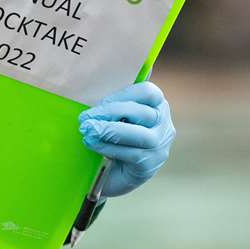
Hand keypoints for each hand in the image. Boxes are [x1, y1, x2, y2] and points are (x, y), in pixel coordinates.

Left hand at [78, 82, 175, 197]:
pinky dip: (108, 147)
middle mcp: (164, 125)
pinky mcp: (149, 165)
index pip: (148, 92)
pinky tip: (93, 144)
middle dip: (111, 113)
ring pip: (140, 135)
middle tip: (85, 118)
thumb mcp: (115, 116)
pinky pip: (131, 154)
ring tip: (88, 131)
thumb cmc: (114, 138)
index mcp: (157, 106)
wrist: (114, 174)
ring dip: (109, 131)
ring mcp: (160, 146)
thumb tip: (97, 73)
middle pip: (143, 113)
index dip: (123, 95)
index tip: (101, 102)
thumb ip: (112, 101)